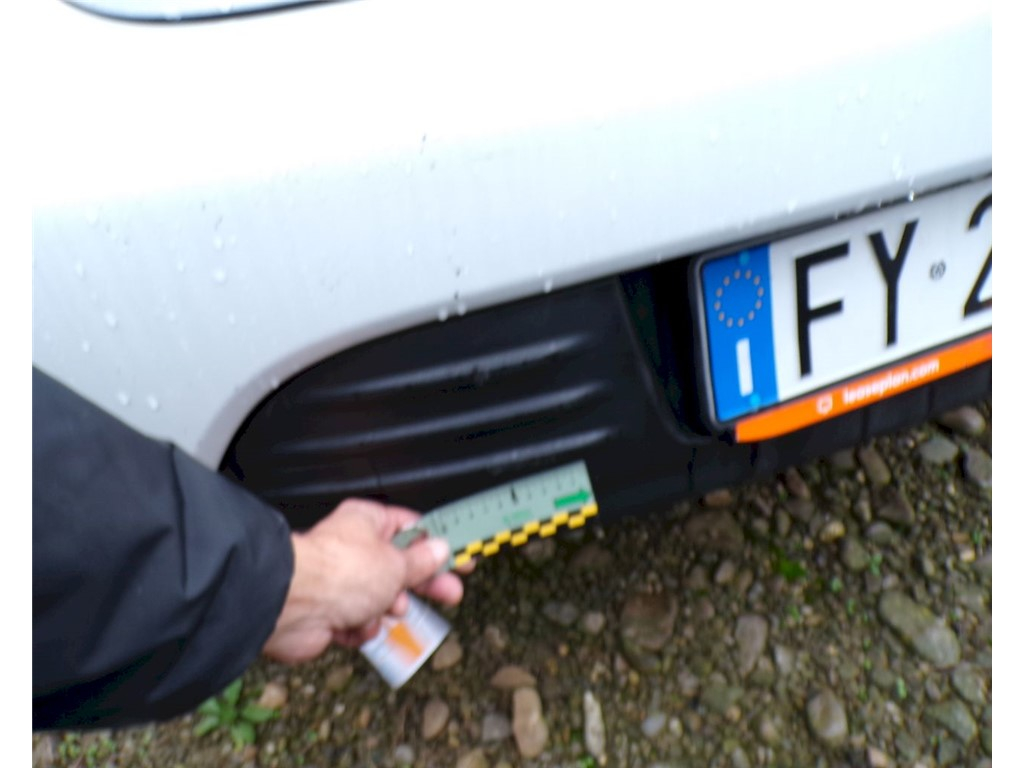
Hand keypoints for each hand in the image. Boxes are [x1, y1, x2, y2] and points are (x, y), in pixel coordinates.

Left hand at [262, 498, 465, 663]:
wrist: (293, 607)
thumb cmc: (338, 572)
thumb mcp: (396, 564)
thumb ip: (421, 561)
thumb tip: (440, 550)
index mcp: (368, 522)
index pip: (412, 529)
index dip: (438, 545)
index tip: (461, 557)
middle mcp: (354, 548)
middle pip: (400, 567)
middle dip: (421, 584)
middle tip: (450, 593)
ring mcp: (341, 581)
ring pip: (381, 599)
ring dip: (386, 609)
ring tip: (386, 609)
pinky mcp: (330, 612)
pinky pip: (361, 623)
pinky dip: (362, 628)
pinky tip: (356, 624)